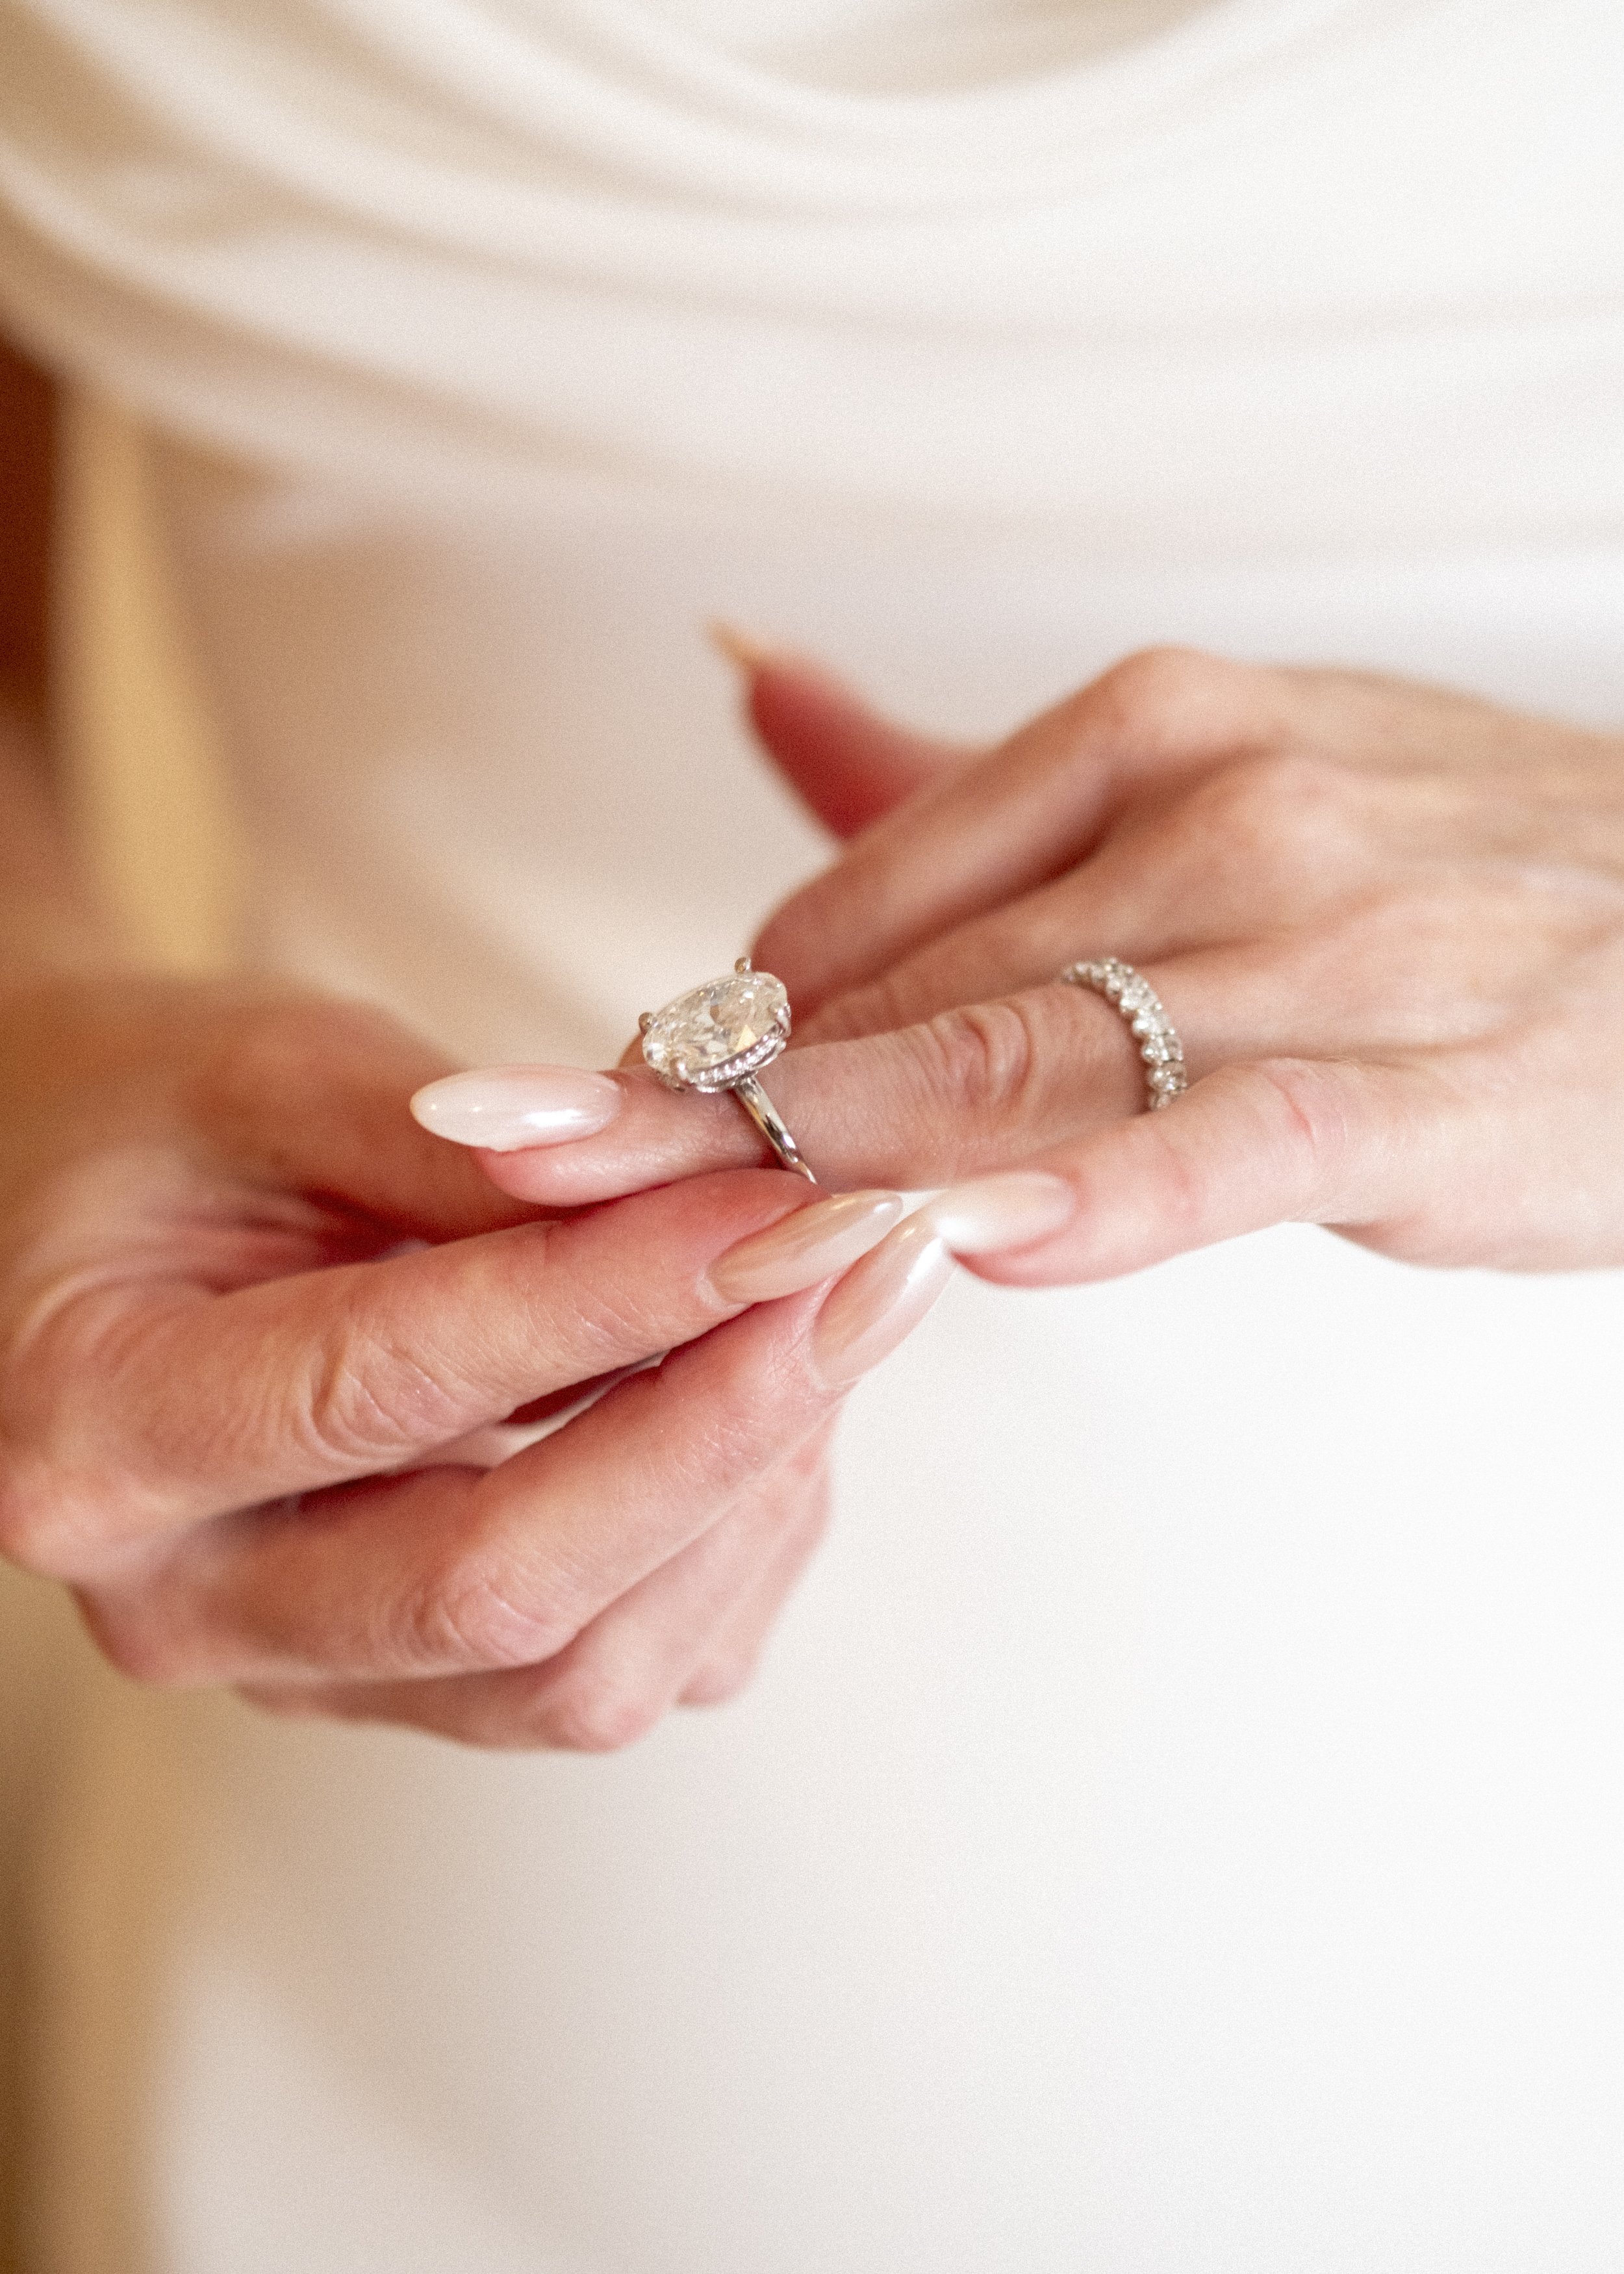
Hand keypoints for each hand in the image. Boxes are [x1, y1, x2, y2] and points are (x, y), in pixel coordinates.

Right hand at [0, 973, 931, 1748]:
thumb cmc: (161, 1126)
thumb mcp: (271, 1073)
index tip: (780, 1207)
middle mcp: (189, 1603)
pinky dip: (731, 1537)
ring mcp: (312, 1669)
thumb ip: (459, 1147)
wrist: (93, 1209)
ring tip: (828, 1309)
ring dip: (746, 1492)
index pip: (387, 1393)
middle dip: (716, 1429)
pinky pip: (624, 1667)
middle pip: (498, 1592)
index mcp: (97, 1437)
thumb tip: (693, 1193)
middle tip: (864, 1268)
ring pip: (584, 1670)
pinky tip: (767, 1395)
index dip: (608, 1301)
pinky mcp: (420, 1685)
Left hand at [439, 647, 1623, 1281]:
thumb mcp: (1197, 778)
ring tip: (655, 1230)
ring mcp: (1324, 940)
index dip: (706, 1036)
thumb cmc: (1422, 881)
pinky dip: (1094, 1192)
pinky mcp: (1424, 1081)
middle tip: (515, 1161)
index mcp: (1143, 729)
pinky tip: (969, 1238)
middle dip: (701, 1100)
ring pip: (1032, 1062)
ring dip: (835, 1157)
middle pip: (908, 989)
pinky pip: (1230, 1140)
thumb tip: (739, 673)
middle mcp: (1217, 809)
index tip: (588, 1116)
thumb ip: (956, 774)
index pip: (858, 906)